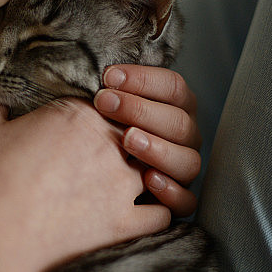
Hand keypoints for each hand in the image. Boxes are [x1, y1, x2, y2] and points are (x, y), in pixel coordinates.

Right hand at [0, 96, 171, 271]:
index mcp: (80, 114)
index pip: (112, 103)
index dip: (103, 114)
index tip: (85, 129)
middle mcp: (110, 145)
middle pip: (137, 133)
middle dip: (128, 143)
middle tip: (104, 157)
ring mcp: (122, 186)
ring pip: (157, 169)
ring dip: (147, 173)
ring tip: (126, 183)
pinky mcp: (124, 223)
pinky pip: (163, 213)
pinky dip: (158, 210)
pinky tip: (143, 210)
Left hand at [94, 65, 200, 216]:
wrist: (84, 179)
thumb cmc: (94, 134)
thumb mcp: (102, 107)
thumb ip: (110, 90)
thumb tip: (99, 70)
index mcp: (176, 107)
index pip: (173, 87)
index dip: (143, 79)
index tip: (107, 76)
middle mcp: (185, 136)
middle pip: (179, 122)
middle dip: (140, 110)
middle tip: (105, 103)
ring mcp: (183, 168)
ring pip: (187, 160)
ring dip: (157, 149)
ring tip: (127, 140)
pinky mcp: (179, 200)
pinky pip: (187, 200)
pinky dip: (171, 191)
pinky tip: (148, 180)